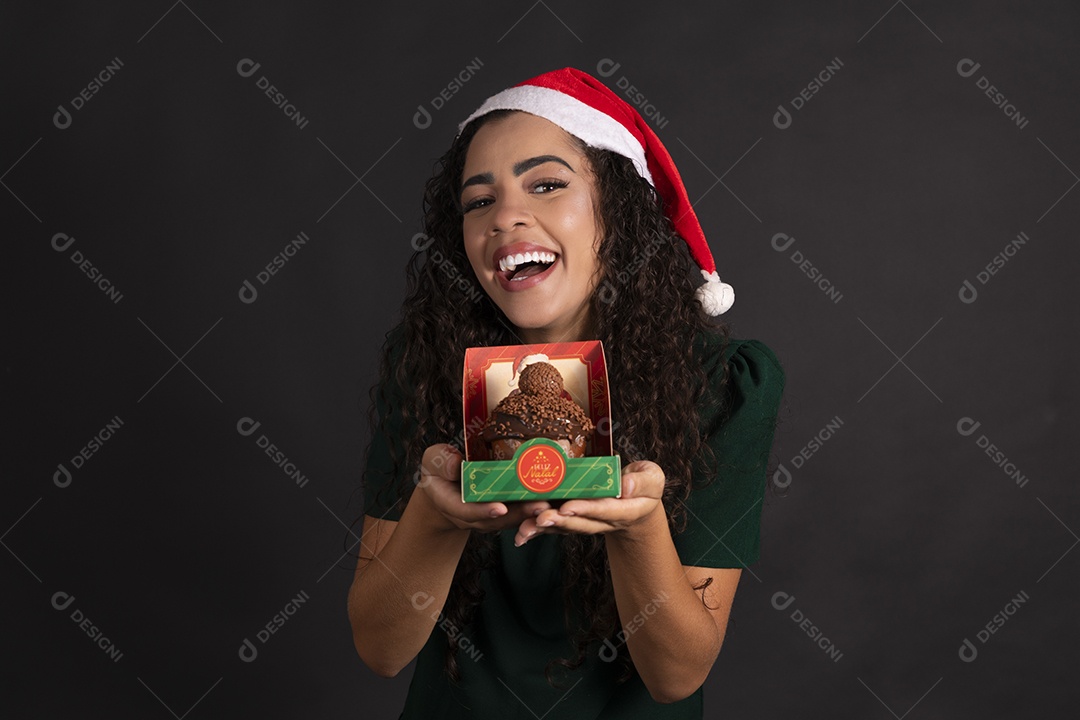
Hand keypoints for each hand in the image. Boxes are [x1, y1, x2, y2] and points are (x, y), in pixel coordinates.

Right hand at [417, 444, 552, 532]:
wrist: (446, 486)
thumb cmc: (439, 469)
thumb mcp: (433, 461)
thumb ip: (441, 462)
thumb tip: (456, 464)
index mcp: (451, 504)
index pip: (467, 511)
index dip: (483, 511)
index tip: (499, 508)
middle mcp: (472, 516)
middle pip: (496, 520)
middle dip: (518, 514)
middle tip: (538, 506)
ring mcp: (489, 517)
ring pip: (511, 520)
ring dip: (531, 513)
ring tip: (551, 503)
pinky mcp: (503, 513)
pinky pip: (519, 514)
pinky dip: (535, 508)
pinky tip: (554, 500)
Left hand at [513, 460, 665, 545]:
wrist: (637, 505)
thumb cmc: (643, 487)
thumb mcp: (652, 478)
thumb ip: (643, 481)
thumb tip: (626, 487)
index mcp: (624, 511)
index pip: (604, 511)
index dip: (586, 509)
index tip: (569, 506)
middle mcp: (603, 521)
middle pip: (580, 524)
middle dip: (560, 521)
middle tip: (541, 518)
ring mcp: (588, 523)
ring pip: (565, 528)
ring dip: (545, 529)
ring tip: (526, 528)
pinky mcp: (575, 521)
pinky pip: (556, 528)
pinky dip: (538, 531)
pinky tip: (521, 534)